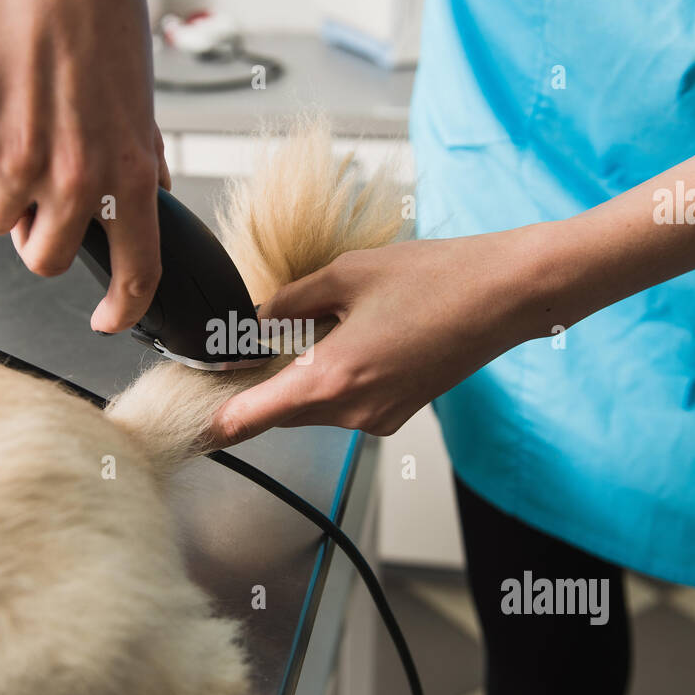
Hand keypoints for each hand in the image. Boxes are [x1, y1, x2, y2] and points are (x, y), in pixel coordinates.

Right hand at [0, 0, 169, 332]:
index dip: (122, 307)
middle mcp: (76, 176)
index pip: (136, 270)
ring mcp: (16, 161)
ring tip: (8, 121)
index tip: (109, 318)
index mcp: (131, 167)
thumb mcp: (138, 90)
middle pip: (41, 256)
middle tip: (32, 183)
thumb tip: (147, 193)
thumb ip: (136, 153)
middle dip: (35, 229)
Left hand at [210, 226, 565, 445]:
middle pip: (279, 412)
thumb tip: (257, 320)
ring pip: (314, 406)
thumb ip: (289, 303)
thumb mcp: (345, 274)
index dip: (214, 420)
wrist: (505, 295)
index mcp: (330, 380)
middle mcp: (353, 411)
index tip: (188, 416)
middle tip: (245, 348)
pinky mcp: (398, 412)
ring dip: (301, 377)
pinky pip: (347, 402)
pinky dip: (334, 378)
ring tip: (317, 326)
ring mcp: (379, 417)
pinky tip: (349, 337)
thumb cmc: (436, 279)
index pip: (249, 419)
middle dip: (260, 385)